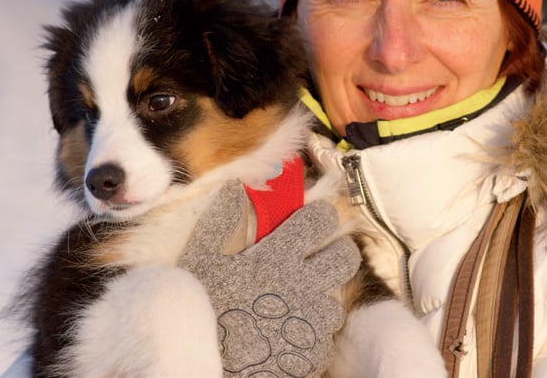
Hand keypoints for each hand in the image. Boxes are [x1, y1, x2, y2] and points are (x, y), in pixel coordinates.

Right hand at [179, 182, 360, 376]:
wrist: (203, 366)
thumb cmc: (200, 311)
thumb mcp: (200, 259)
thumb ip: (221, 220)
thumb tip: (236, 187)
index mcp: (277, 257)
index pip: (321, 220)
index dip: (321, 216)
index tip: (312, 222)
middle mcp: (301, 286)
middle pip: (346, 257)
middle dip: (338, 253)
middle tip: (320, 258)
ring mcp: (311, 322)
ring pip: (335, 301)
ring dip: (318, 300)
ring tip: (290, 305)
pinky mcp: (314, 353)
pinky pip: (325, 337)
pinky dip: (310, 333)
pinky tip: (285, 333)